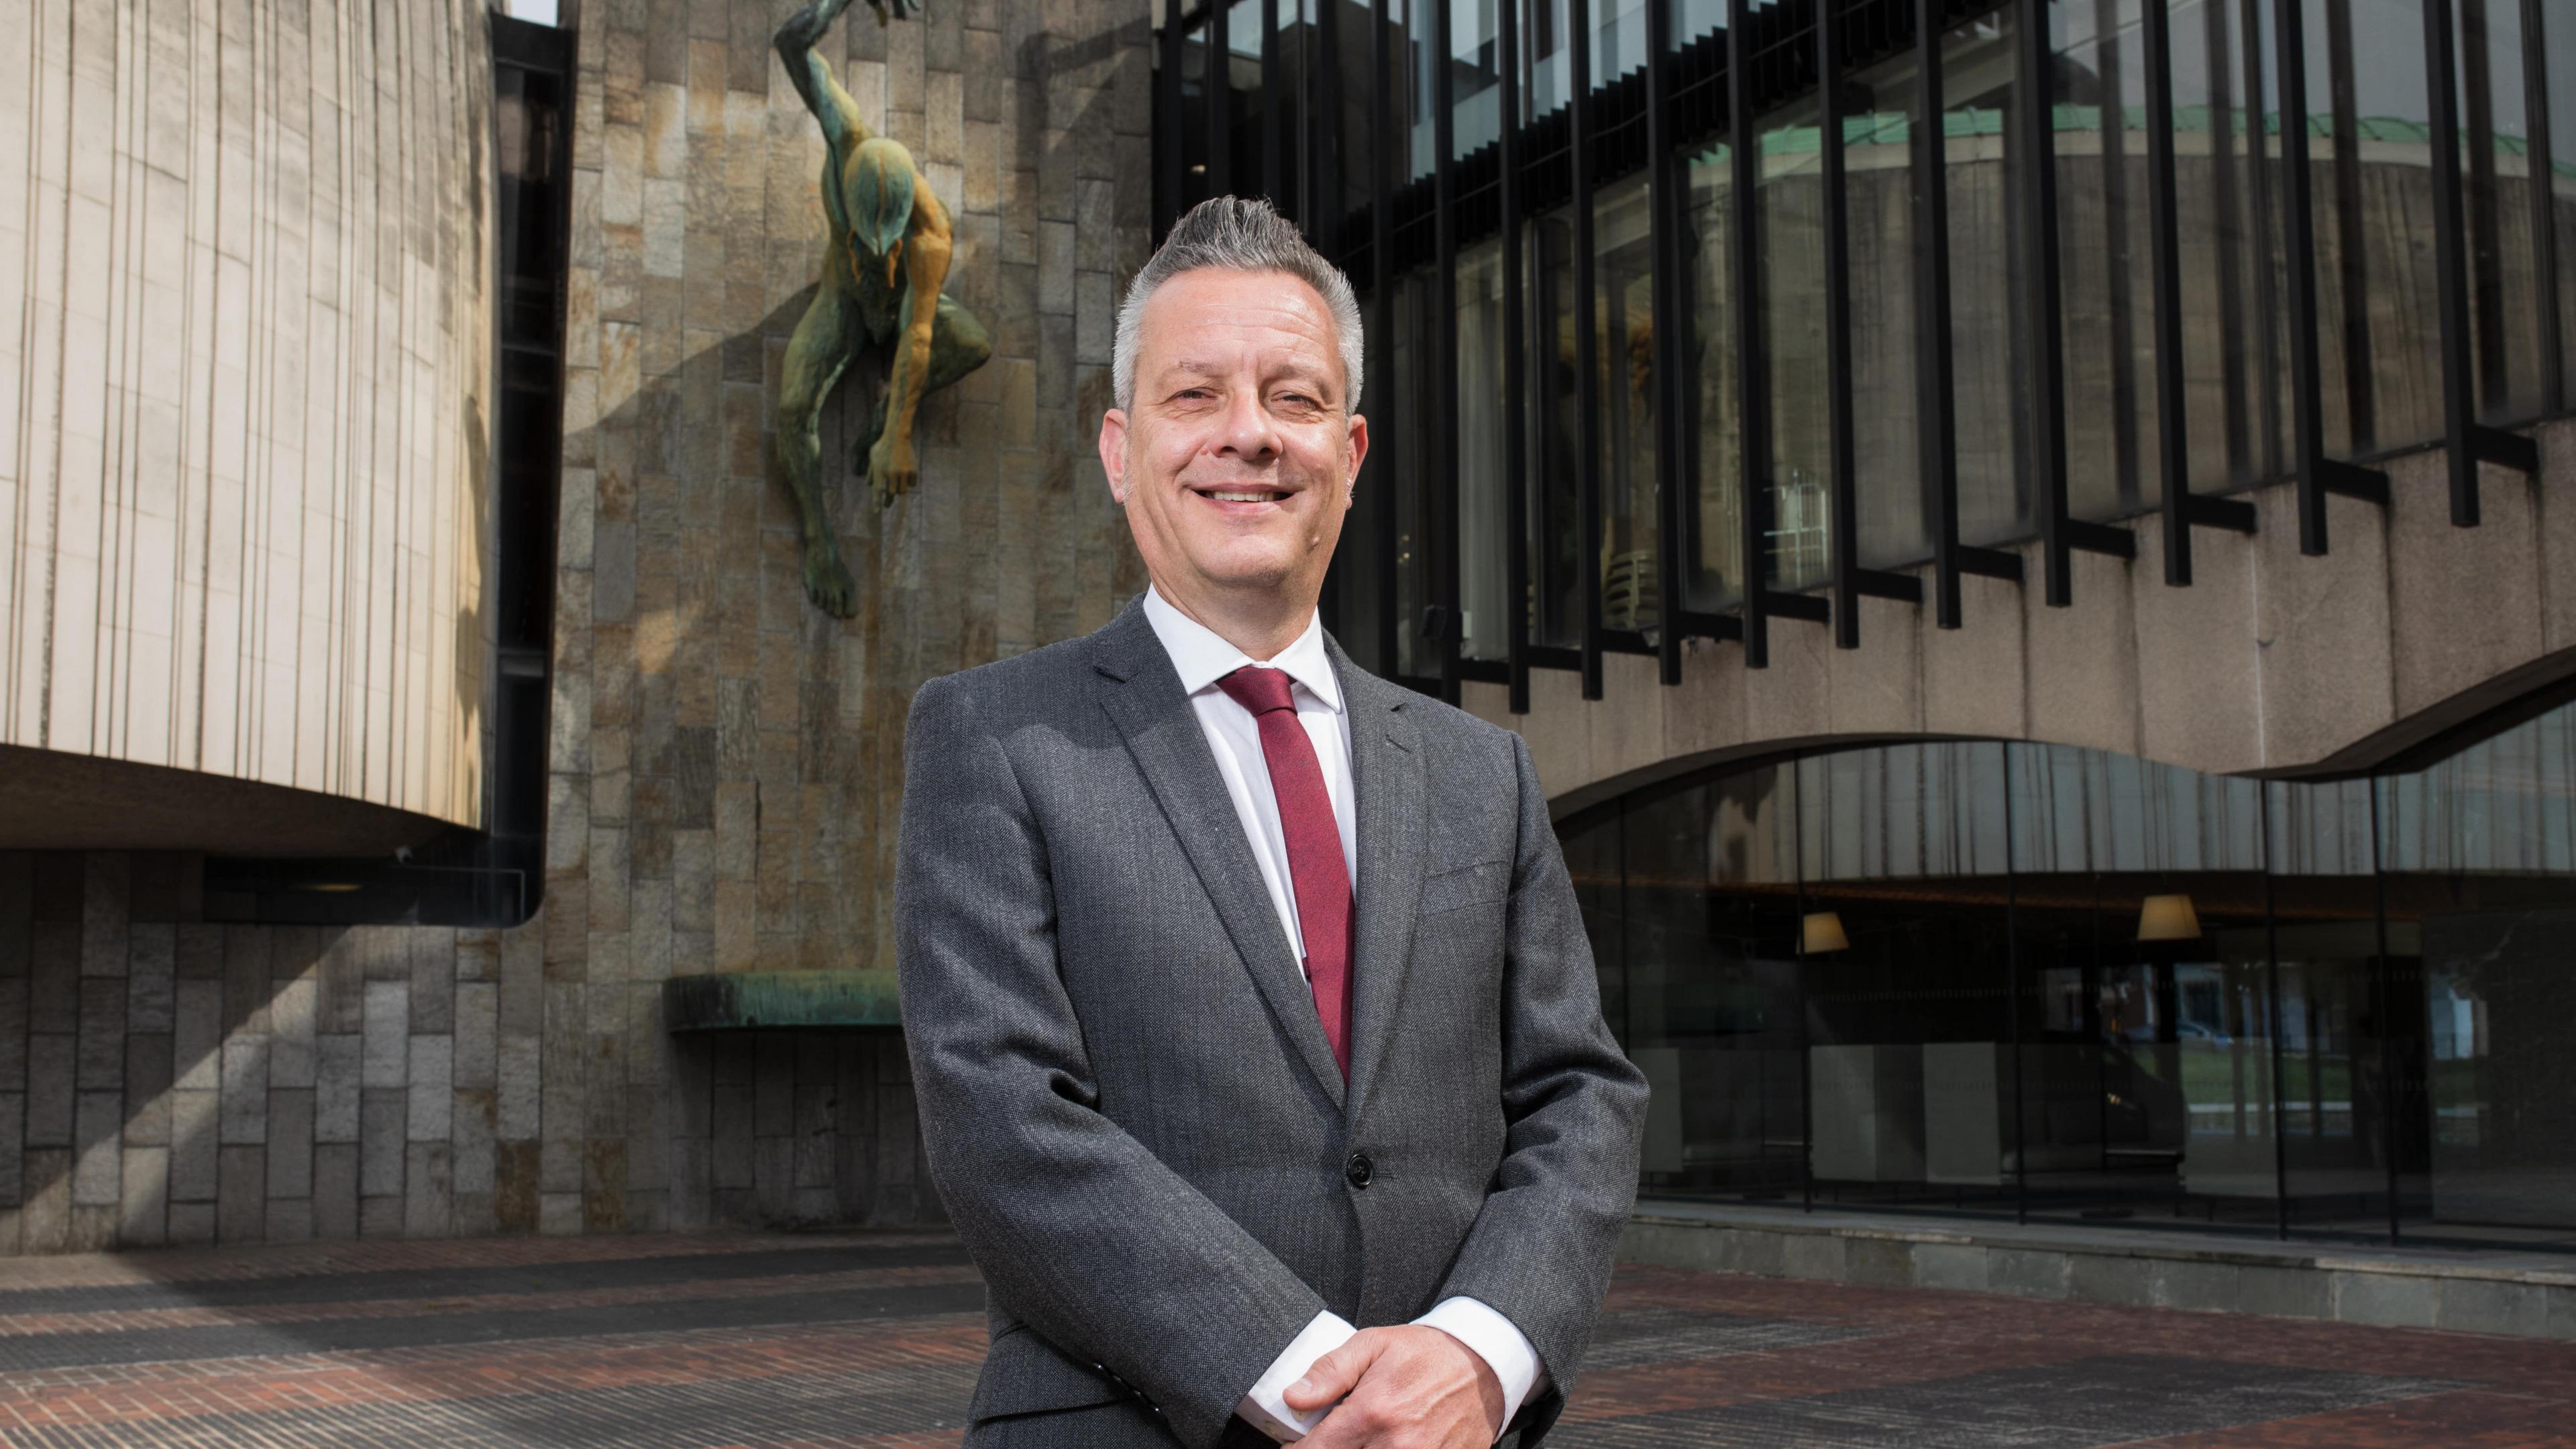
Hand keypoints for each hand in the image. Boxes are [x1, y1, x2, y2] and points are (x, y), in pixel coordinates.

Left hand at [869, 433, 917, 507]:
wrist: (897, 436)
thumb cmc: (883, 446)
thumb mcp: (873, 457)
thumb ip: (871, 472)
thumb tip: (869, 485)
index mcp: (879, 470)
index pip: (877, 490)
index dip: (876, 502)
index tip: (876, 511)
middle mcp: (891, 472)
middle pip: (890, 493)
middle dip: (888, 500)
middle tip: (886, 505)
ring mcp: (903, 471)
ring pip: (902, 490)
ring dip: (898, 491)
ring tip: (895, 489)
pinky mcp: (913, 470)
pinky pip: (911, 484)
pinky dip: (908, 483)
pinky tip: (905, 480)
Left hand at [1284, 1325, 1503, 1447]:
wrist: (1484, 1365)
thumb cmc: (1424, 1353)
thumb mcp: (1372, 1344)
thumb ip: (1329, 1372)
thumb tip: (1294, 1398)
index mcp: (1372, 1413)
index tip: (1296, 1445)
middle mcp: (1396, 1445)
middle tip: (1330, 1438)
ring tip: (1362, 1438)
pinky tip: (1384, 1443)